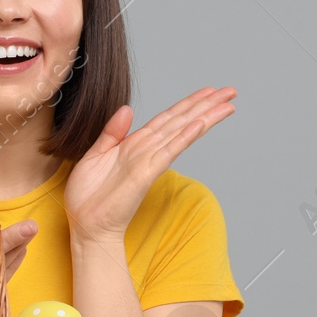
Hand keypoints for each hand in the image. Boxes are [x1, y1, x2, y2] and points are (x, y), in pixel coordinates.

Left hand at [64, 86, 235, 245]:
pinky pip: (168, 152)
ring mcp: (148, 162)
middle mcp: (146, 150)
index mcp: (135, 144)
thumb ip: (112, 132)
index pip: (168, 118)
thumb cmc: (88, 196)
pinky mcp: (145, 174)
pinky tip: (199, 124)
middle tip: (231, 92)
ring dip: (204, 117)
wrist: (86, 225)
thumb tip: (128, 108)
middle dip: (206, 106)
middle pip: (182, 122)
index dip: (189, 103)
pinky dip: (184, 137)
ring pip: (181, 133)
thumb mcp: (95, 155)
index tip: (209, 91)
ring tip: (227, 104)